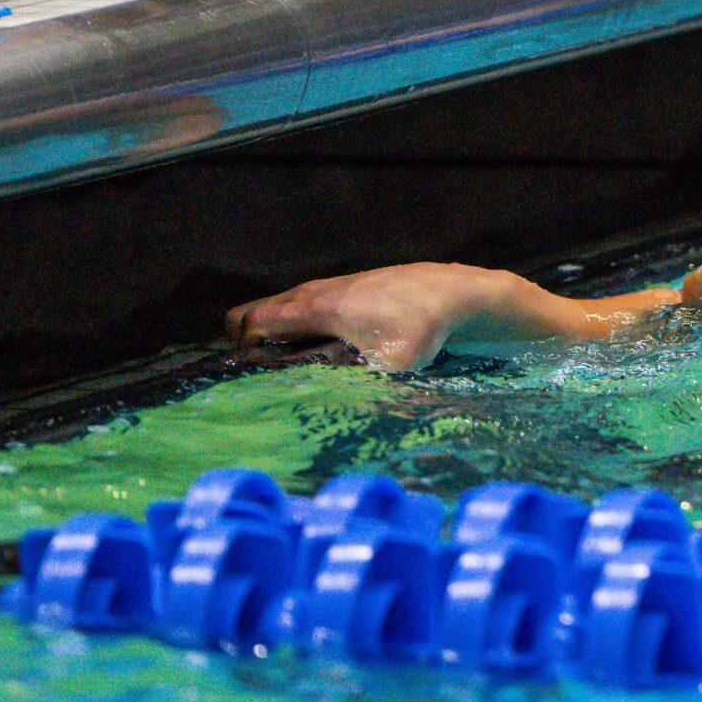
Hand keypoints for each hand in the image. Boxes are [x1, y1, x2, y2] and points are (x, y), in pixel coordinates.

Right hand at [227, 263, 521, 371]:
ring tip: (289, 365)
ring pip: (283, 307)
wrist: (461, 293)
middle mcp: (318, 292)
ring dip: (276, 332)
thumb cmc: (425, 329)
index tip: (251, 374)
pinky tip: (323, 346)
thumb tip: (333, 416)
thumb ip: (360, 390)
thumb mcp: (393, 368)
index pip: (249, 322)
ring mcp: (334, 285)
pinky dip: (302, 323)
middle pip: (255, 312)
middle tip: (264, 373)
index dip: (240, 350)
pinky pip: (309, 304)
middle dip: (248, 342)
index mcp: (318, 308)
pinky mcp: (352, 286)